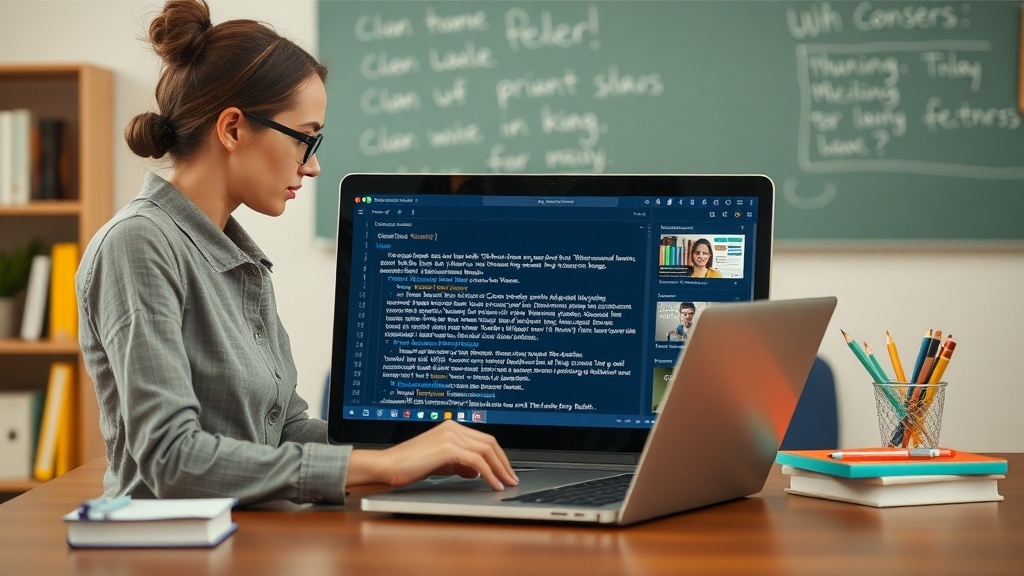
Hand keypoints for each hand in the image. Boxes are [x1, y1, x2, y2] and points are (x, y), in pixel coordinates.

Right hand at [347, 420, 518, 490]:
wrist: (388, 465)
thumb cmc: (409, 465)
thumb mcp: (440, 464)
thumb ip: (459, 465)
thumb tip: (477, 471)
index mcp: (452, 427)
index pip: (484, 439)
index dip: (499, 456)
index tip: (506, 471)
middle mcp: (453, 428)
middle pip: (490, 443)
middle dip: (504, 463)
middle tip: (512, 479)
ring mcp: (451, 436)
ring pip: (486, 451)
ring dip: (500, 469)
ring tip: (506, 483)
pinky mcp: (448, 448)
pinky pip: (477, 462)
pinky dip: (489, 474)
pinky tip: (493, 484)